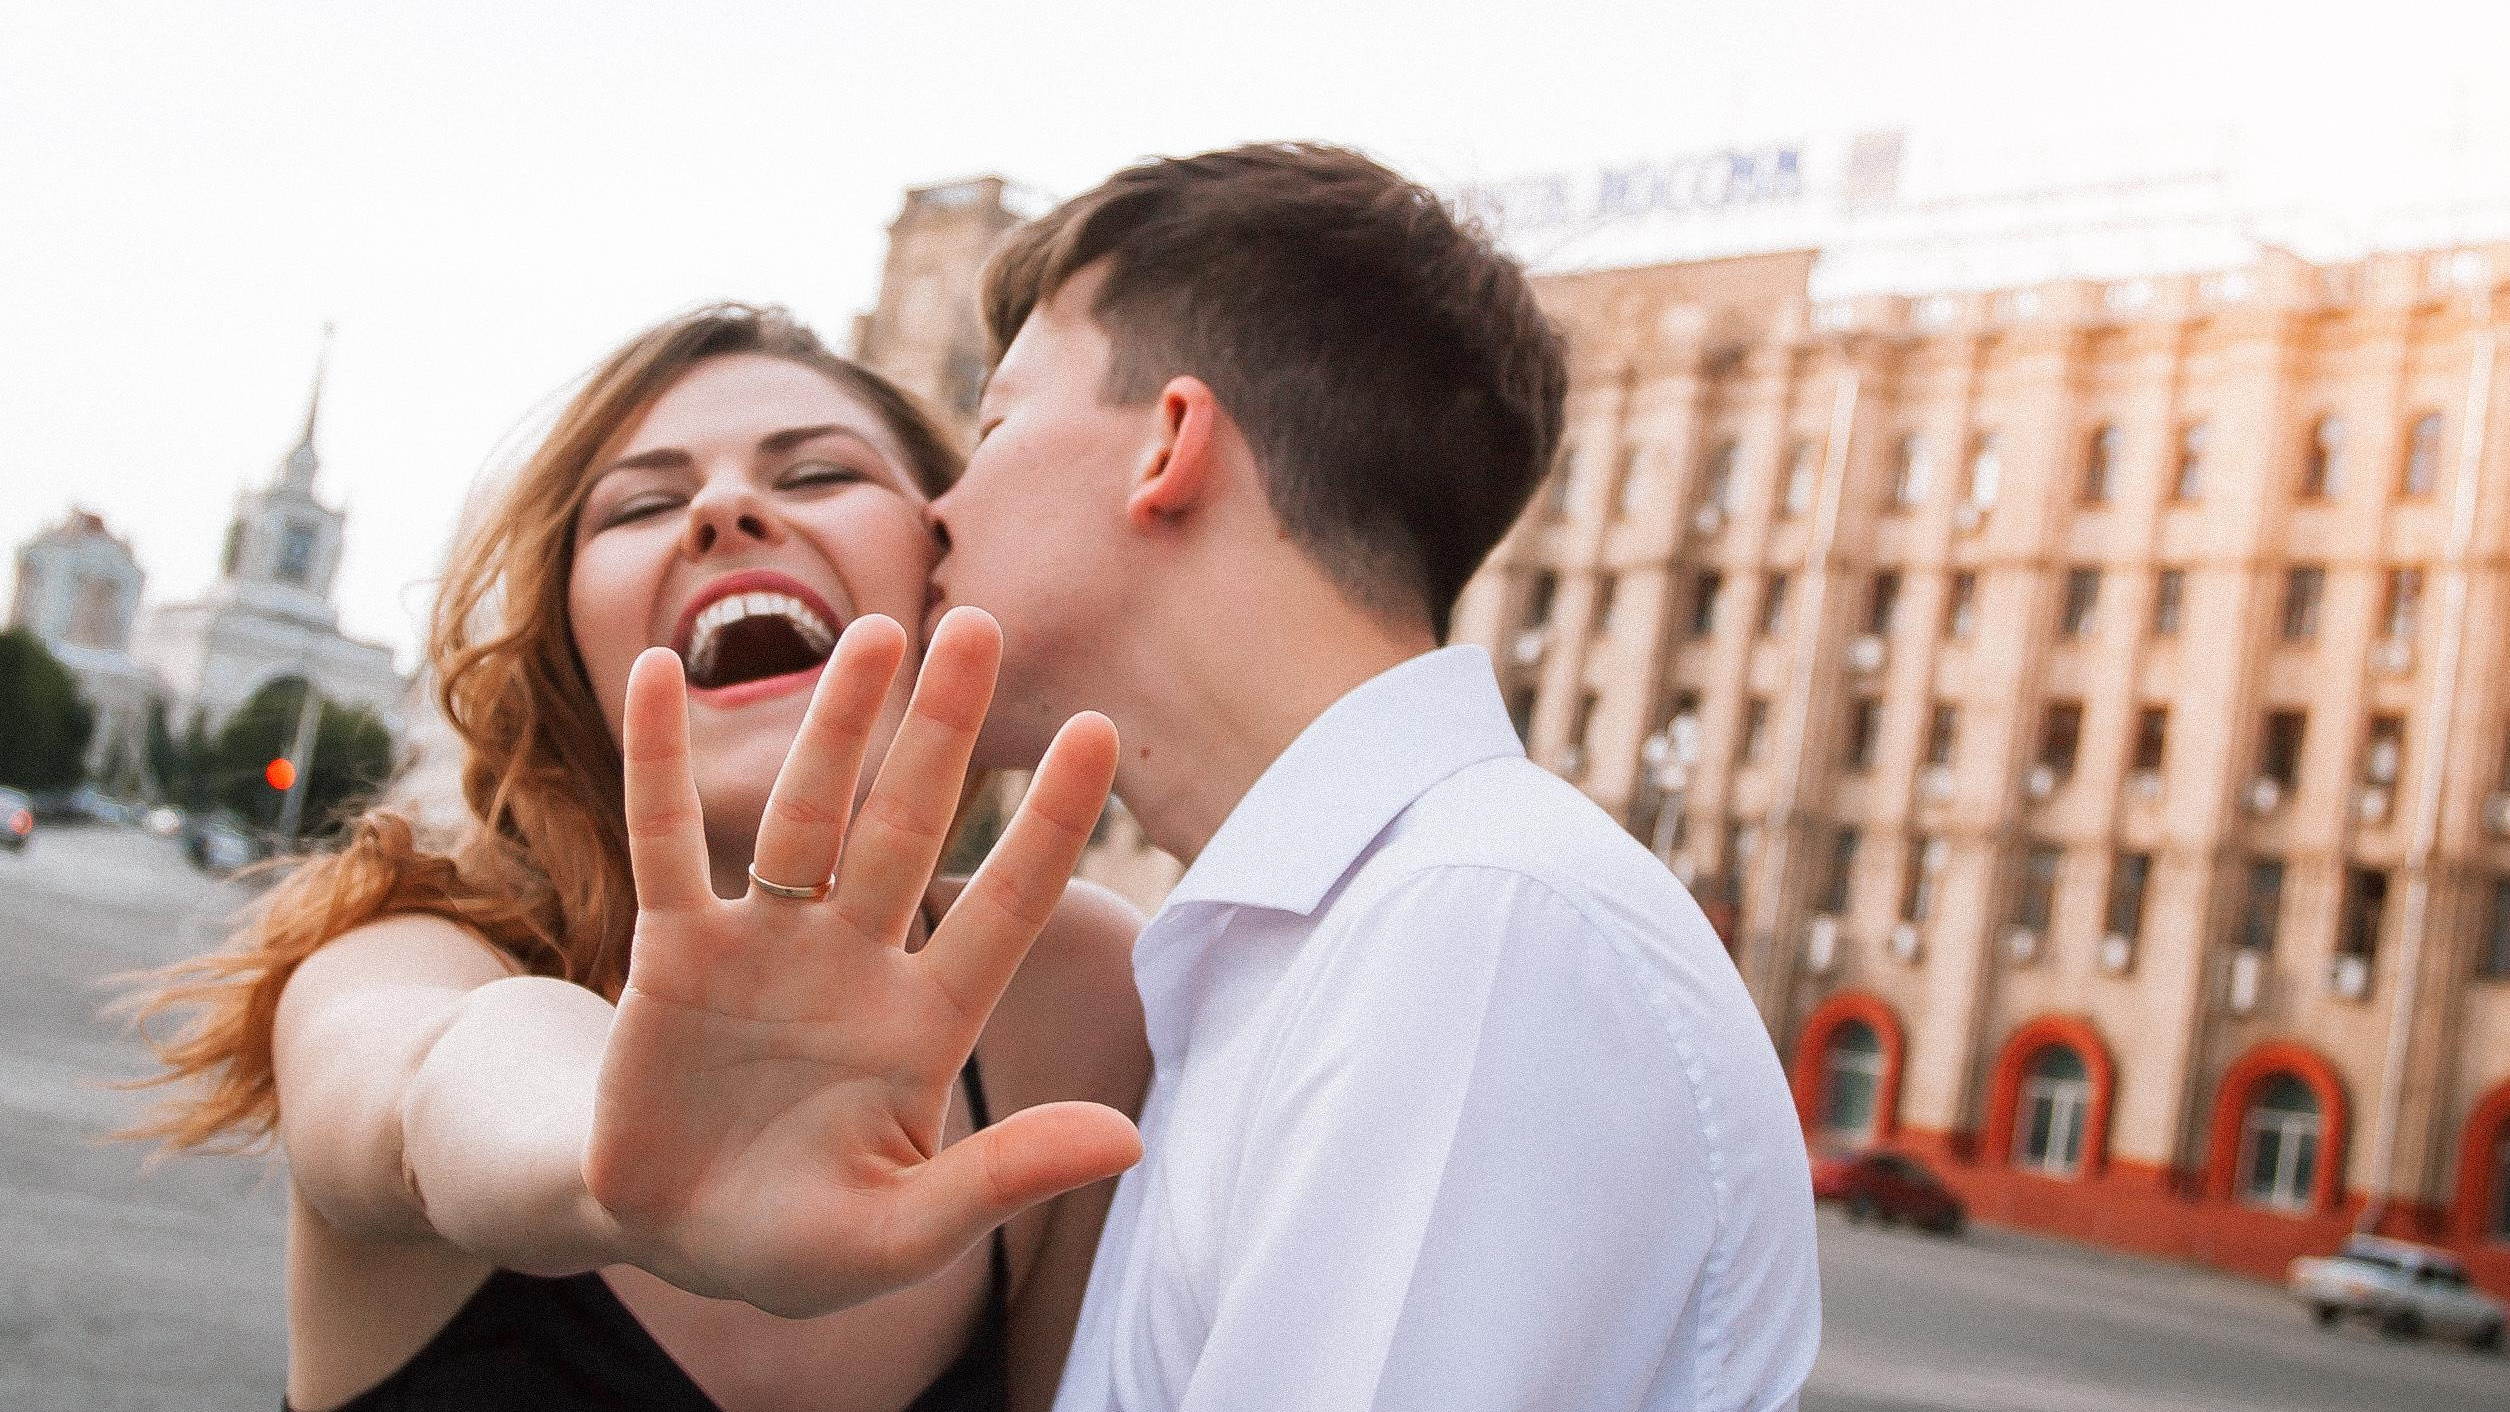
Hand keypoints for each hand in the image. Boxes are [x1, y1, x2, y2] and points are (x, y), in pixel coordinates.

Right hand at [583, 606, 1139, 1316]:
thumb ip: (1002, 1179)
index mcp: (926, 1022)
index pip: (1006, 905)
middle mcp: (854, 961)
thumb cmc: (799, 1243)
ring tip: (876, 630)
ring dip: (836, 724)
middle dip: (943, 732)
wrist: (674, 1239)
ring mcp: (763, 946)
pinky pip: (664, 842)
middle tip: (981, 623)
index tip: (1097, 732)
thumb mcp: (900, 1235)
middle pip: (908, 827)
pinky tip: (661, 673)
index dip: (1049, 824)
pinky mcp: (670, 953)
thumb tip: (1128, 1140)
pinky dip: (660, 762)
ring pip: (804, 815)